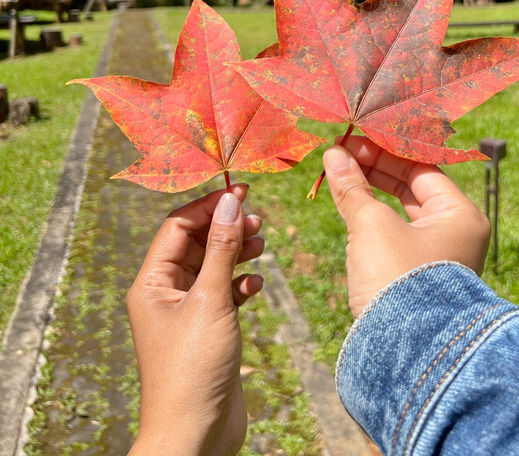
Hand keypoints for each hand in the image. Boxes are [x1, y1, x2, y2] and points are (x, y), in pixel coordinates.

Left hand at [127, 185, 263, 455]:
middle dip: (226, 228)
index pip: (177, 227)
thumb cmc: (193, 368)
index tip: (241, 192)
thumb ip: (222, 248)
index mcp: (152, 282)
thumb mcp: (210, 300)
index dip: (208, 206)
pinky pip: (224, 293)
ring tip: (261, 244)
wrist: (196, 434)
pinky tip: (256, 285)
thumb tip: (230, 201)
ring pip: (213, 267)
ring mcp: (187, 312)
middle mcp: (166, 293)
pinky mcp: (208, 328)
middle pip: (197, 244)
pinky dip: (241, 283)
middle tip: (257, 220)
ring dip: (236, 252)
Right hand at [323, 137, 490, 317]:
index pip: (421, 168)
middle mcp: (454, 233)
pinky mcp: (416, 276)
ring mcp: (436, 256)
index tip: (353, 141)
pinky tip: (350, 206)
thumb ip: (353, 188)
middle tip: (341, 156)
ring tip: (339, 176)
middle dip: (374, 170)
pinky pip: (394, 235)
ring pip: (401, 212)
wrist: (405, 352)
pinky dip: (372, 220)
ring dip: (370, 193)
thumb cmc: (397, 278)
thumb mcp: (372, 226)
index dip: (385, 151)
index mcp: (459, 215)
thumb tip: (333, 155)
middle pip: (412, 188)